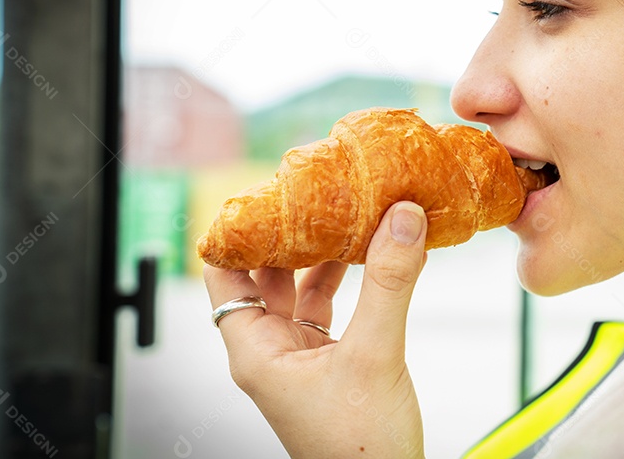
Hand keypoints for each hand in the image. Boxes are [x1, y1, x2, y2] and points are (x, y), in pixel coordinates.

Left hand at [203, 201, 428, 457]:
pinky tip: (368, 256)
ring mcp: (299, 356)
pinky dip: (346, 278)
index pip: (223, 273)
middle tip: (312, 192)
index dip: (236, 231)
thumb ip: (389, 284)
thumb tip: (400, 220)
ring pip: (298, 288)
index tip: (262, 192)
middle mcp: (270, 350)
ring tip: (344, 213)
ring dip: (319, 253)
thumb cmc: (360, 450)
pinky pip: (329, 307)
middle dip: (286, 232)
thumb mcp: (375, 355)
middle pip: (263, 274)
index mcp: (256, 351)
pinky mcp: (331, 362)